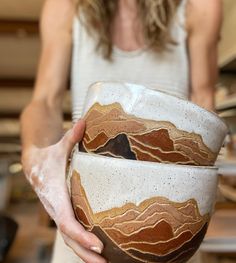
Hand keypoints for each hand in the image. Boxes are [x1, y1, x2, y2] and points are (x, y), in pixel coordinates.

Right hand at [21, 120, 106, 262]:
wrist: (34, 162)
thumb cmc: (49, 155)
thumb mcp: (60, 145)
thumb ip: (73, 136)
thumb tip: (85, 121)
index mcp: (55, 195)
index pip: (67, 221)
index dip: (81, 235)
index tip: (98, 245)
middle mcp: (55, 208)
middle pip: (69, 237)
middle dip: (85, 253)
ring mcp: (58, 212)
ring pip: (69, 238)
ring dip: (84, 253)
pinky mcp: (61, 212)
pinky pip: (70, 231)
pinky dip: (81, 243)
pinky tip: (95, 249)